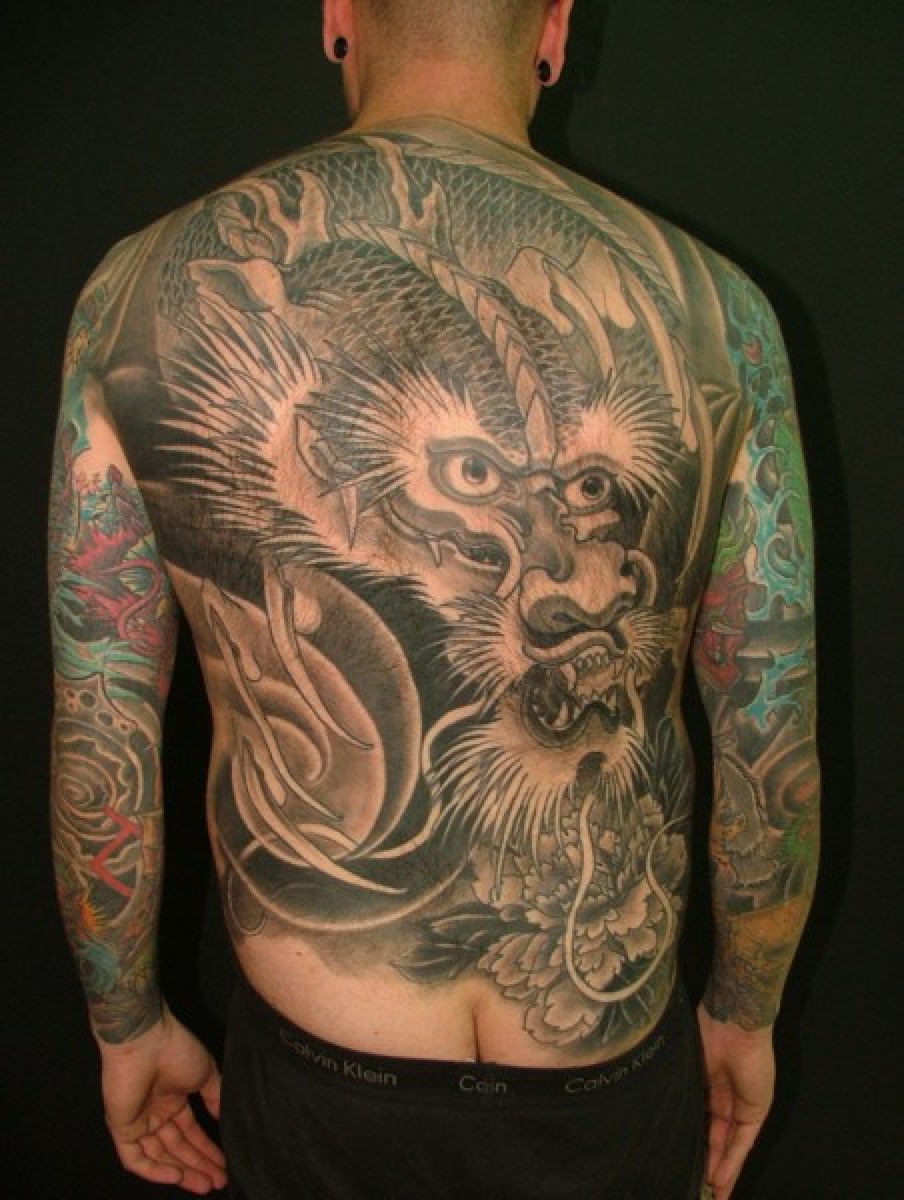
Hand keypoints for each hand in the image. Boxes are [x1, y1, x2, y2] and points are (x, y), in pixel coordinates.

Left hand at [99, 1008, 227, 1193]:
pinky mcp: (122, 1129)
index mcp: (173, 1099)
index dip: (206, 1150)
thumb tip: (226, 1118)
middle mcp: (155, 1113)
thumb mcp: (205, 1074)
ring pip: (159, 1157)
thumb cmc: (177, 1051)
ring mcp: (138, 1122)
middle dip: (198, 1166)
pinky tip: (177, 1176)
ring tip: (205, 1185)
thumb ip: (215, 1098)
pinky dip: (155, 1170)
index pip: (190, 1133)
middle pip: (177, 1149)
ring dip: (181, 1172)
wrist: (146, 1040)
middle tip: (219, 1182)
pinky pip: (135, 1158)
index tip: (224, 1165)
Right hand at [696, 1004, 774, 1199]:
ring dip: (720, 1170)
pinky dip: (732, 1162)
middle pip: (715, 1138)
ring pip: (729, 1145)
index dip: (691, 1141)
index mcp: (706, 1082)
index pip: (700, 1120)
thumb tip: (662, 1111)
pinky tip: (721, 1182)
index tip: (680, 1160)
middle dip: (706, 1162)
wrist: (733, 1022)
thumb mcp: (687, 1066)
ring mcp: (741, 1104)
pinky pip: (742, 1142)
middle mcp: (724, 1096)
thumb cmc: (704, 1035)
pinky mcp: (756, 1111)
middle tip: (696, 1185)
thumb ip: (682, 1089)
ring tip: (711, 1194)